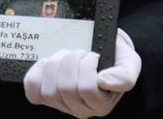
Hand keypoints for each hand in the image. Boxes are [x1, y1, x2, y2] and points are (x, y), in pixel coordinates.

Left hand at [23, 28, 141, 117]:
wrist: (103, 52)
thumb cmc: (115, 58)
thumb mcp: (129, 64)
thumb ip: (124, 76)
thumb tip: (104, 81)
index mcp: (102, 105)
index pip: (86, 89)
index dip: (87, 65)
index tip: (94, 55)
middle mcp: (81, 110)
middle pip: (65, 88)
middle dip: (72, 61)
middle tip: (80, 53)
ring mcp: (62, 105)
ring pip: (49, 90)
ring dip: (56, 64)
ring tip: (67, 56)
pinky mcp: (45, 98)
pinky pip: (33, 91)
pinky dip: (37, 73)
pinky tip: (47, 63)